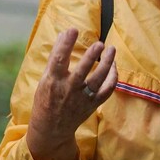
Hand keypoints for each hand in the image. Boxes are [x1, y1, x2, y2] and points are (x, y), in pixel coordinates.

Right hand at [26, 28, 117, 159]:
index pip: (58, 59)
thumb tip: (64, 34)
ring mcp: (81, 98)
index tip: (72, 30)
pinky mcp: (92, 105)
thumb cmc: (46, 99)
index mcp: (52, 81)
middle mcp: (67, 89)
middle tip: (99, 44)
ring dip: (107, 64)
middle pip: (82, 70)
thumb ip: (56, 58)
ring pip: (98, 80)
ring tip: (111, 49)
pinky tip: (113, 66)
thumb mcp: (45, 79)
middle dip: (91, 55)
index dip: (65, 44)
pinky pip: (107, 90)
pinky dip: (112, 78)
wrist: (52, 128)